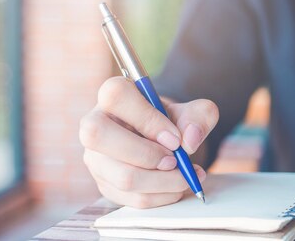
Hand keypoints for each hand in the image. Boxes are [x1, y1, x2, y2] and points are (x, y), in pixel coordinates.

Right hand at [79, 77, 218, 207]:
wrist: (166, 142)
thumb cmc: (173, 121)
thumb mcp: (193, 112)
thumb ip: (199, 117)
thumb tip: (189, 140)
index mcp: (113, 95)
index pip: (116, 96)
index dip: (147, 118)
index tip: (175, 138)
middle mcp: (94, 124)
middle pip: (98, 135)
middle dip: (147, 154)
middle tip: (175, 160)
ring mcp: (95, 158)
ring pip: (121, 176)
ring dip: (163, 181)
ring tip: (185, 175)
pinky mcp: (106, 184)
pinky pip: (132, 198)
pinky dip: (163, 196)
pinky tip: (177, 186)